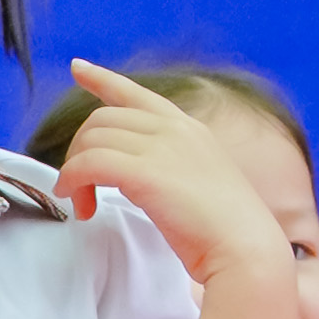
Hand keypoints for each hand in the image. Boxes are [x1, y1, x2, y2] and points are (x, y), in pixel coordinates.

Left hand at [49, 65, 295, 298]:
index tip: (79, 69)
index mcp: (189, 129)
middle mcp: (174, 130)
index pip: (137, 94)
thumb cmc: (226, 232)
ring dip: (75, 171)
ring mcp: (161, 148)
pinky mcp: (145, 173)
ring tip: (81, 204)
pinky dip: (73, 181)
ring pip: (92, 139)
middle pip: (103, 118)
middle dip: (80, 149)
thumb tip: (136, 176)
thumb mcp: (202, 183)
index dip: (102, 79)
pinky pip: (89, 164)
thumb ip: (172, 168)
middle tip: (80, 187)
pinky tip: (78, 204)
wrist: (246, 250)